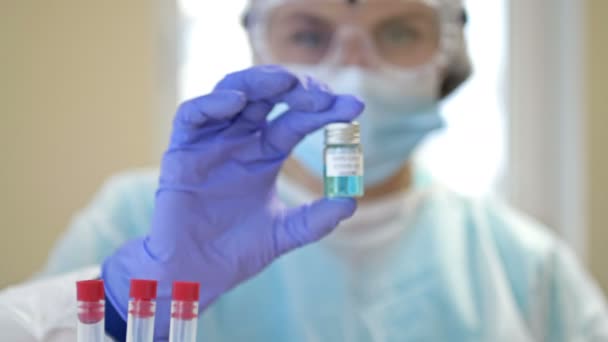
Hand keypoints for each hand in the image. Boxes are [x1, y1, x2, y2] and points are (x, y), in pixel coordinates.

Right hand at [102, 65, 363, 338]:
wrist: (196, 274)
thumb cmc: (236, 251)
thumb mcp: (284, 233)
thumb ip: (315, 219)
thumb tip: (351, 202)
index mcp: (265, 153)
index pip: (297, 119)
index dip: (325, 110)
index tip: (354, 108)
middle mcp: (240, 140)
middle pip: (267, 96)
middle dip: (296, 88)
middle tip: (322, 94)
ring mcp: (211, 141)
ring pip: (232, 92)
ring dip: (259, 82)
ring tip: (286, 83)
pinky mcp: (181, 150)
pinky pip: (192, 115)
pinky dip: (212, 103)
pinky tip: (237, 102)